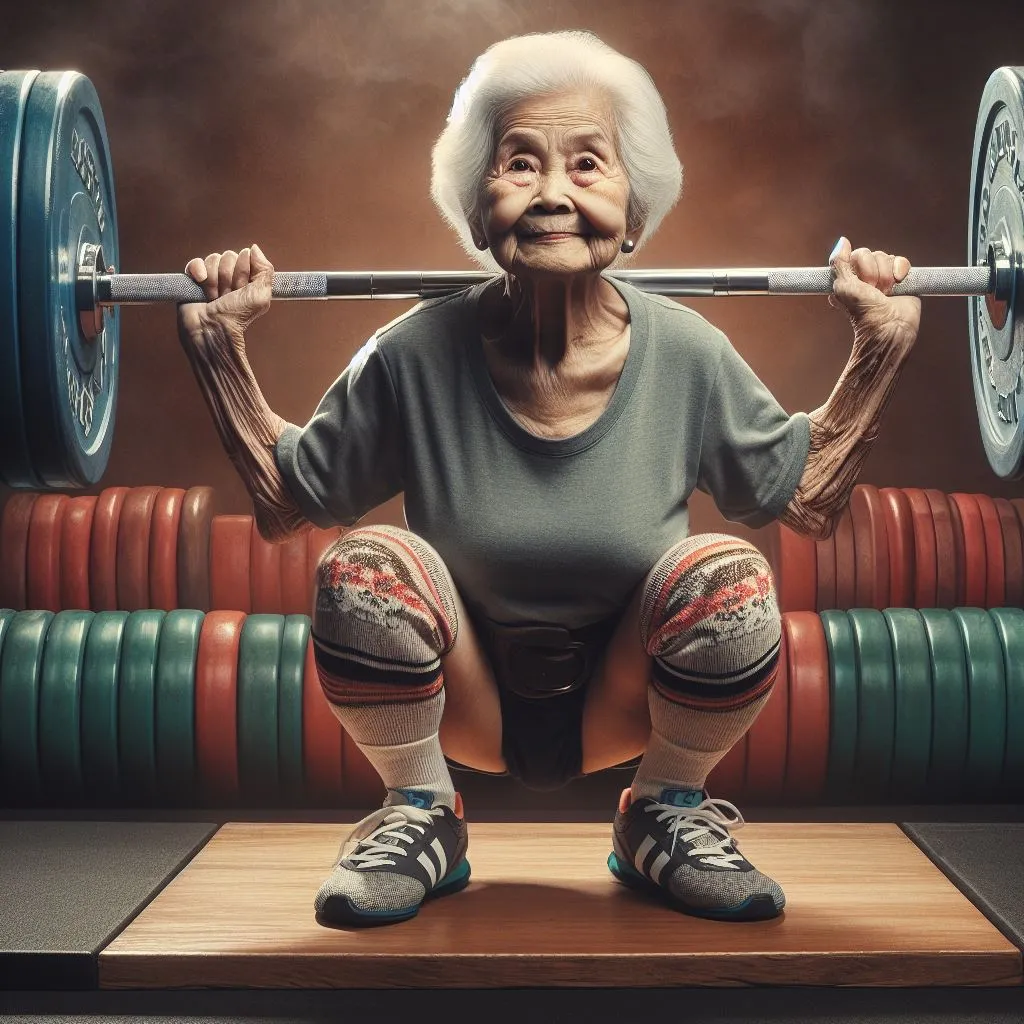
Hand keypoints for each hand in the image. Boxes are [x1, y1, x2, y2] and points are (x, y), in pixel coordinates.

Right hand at [176, 243, 273, 344]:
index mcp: (246, 278)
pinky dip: (198, 271)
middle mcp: (229, 276)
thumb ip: (265, 270)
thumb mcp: (261, 295)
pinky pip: (195, 262)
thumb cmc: (237, 316)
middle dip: (228, 278)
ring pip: (212, 258)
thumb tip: (254, 248)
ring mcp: (211, 276)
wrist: (212, 329)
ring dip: (214, 280)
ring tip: (215, 297)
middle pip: (228, 256)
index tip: (241, 290)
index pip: (245, 255)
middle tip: (227, 296)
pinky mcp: (193, 279)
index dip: (243, 273)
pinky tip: (200, 283)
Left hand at [828, 237, 920, 354]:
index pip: (856, 254)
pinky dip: (900, 270)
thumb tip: (843, 241)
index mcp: (850, 277)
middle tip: (873, 291)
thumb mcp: (843, 287)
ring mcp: (884, 277)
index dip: (860, 267)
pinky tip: (898, 284)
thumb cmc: (863, 312)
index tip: (860, 285)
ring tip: (884, 293)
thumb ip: (839, 263)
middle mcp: (866, 276)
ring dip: (885, 276)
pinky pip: (901, 261)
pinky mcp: (901, 279)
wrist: (888, 327)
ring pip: (886, 257)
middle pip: (872, 254)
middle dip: (873, 273)